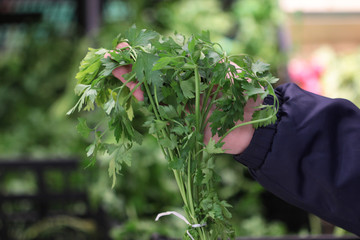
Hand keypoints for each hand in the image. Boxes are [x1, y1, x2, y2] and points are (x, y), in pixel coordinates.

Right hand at [108, 44, 259, 154]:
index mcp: (197, 72)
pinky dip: (145, 101)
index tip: (135, 45)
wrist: (252, 131)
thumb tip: (208, 53)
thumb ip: (222, 65)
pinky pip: (158, 111)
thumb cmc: (248, 100)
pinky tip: (132, 92)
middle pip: (155, 73)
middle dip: (134, 63)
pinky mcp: (178, 121)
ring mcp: (179, 103)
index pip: (169, 58)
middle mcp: (184, 86)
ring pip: (152, 89)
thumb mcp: (238, 77)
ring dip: (133, 80)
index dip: (152, 52)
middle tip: (113, 56)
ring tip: (114, 69)